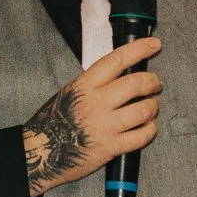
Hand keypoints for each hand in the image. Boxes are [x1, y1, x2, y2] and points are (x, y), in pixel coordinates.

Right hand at [22, 38, 163, 196]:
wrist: (41, 151)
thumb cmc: (53, 121)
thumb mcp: (70, 92)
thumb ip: (94, 84)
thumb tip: (122, 75)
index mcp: (85, 85)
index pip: (117, 60)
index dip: (139, 49)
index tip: (153, 45)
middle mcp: (96, 102)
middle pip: (136, 84)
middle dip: (152, 82)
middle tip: (155, 84)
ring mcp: (105, 126)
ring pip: (144, 110)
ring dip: (153, 106)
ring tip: (150, 107)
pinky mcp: (111, 147)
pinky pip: (142, 136)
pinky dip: (149, 130)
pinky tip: (147, 127)